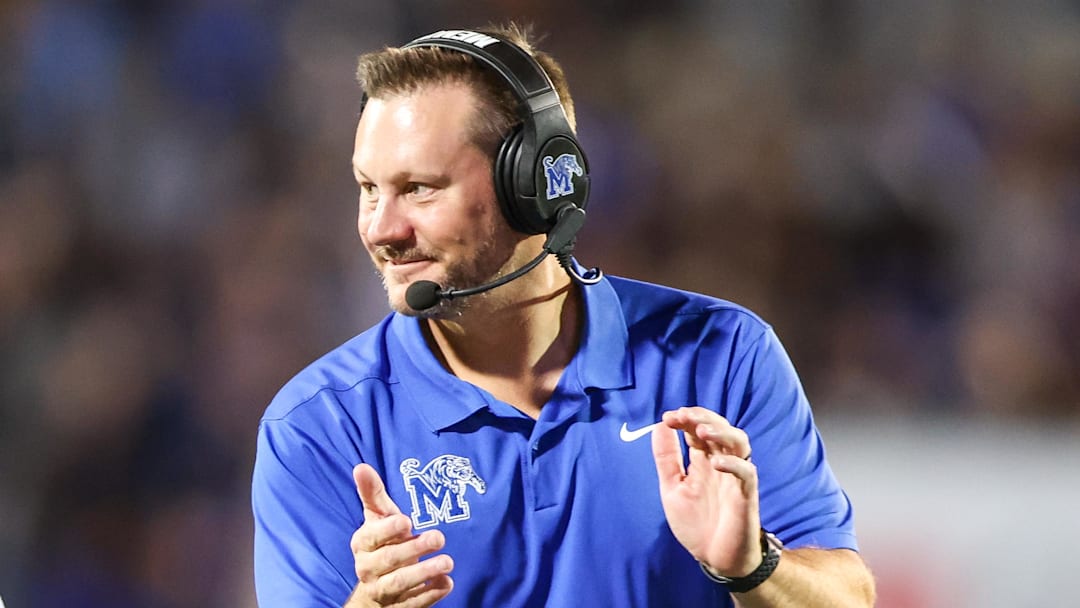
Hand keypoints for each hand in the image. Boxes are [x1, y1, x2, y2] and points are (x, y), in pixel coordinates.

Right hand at [344, 464, 453, 607]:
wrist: (376, 588)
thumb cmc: (381, 542)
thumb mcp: (378, 518)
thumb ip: (373, 494)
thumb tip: (361, 466)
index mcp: (362, 544)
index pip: (371, 537)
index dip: (388, 530)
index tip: (407, 521)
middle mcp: (368, 568)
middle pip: (388, 560)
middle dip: (413, 549)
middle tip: (439, 537)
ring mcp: (383, 590)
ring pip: (400, 583)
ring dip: (424, 572)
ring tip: (448, 562)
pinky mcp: (399, 606)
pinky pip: (414, 603)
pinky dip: (430, 594)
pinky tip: (446, 582)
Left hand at [651, 407, 761, 577]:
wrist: (714, 558)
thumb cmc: (696, 523)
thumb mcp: (672, 488)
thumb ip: (666, 458)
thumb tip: (659, 425)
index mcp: (702, 460)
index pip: (697, 428)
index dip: (685, 418)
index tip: (668, 417)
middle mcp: (721, 464)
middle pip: (719, 428)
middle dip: (702, 417)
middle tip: (684, 415)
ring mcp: (735, 477)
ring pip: (739, 442)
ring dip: (721, 432)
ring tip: (702, 430)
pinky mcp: (746, 495)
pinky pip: (747, 473)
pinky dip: (734, 464)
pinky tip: (717, 463)